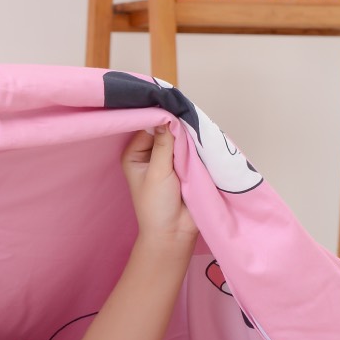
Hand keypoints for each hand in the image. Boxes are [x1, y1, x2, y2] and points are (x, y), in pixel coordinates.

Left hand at [121, 125, 197, 248]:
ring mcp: (168, 159)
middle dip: (176, 124)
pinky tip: (204, 134)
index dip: (160, 117)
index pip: (147, 127)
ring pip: (179, 139)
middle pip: (164, 130)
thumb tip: (166, 117)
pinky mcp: (185, 166)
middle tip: (190, 113)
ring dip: (188, 134)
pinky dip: (197, 144)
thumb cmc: (156, 205)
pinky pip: (191, 149)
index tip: (174, 108)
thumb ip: (163, 145)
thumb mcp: (158, 172)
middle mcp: (149, 154)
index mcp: (134, 154)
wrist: (175, 232)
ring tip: (199, 123)